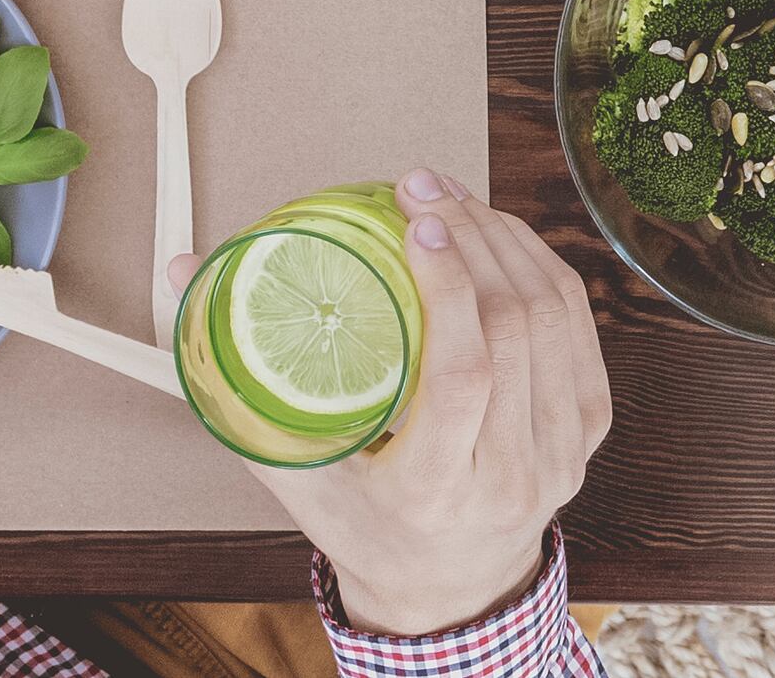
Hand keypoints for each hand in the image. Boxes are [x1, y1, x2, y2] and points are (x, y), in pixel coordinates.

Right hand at [191, 171, 610, 637]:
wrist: (450, 585)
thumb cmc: (362, 525)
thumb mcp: (292, 473)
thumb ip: (235, 384)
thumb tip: (183, 272)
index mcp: (439, 492)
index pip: (464, 377)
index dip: (449, 289)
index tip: (415, 226)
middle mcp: (514, 474)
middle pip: (514, 330)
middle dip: (472, 240)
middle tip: (423, 188)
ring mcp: (563, 450)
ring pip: (552, 316)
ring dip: (506, 240)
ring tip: (454, 200)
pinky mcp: (591, 425)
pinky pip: (576, 325)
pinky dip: (540, 264)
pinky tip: (499, 233)